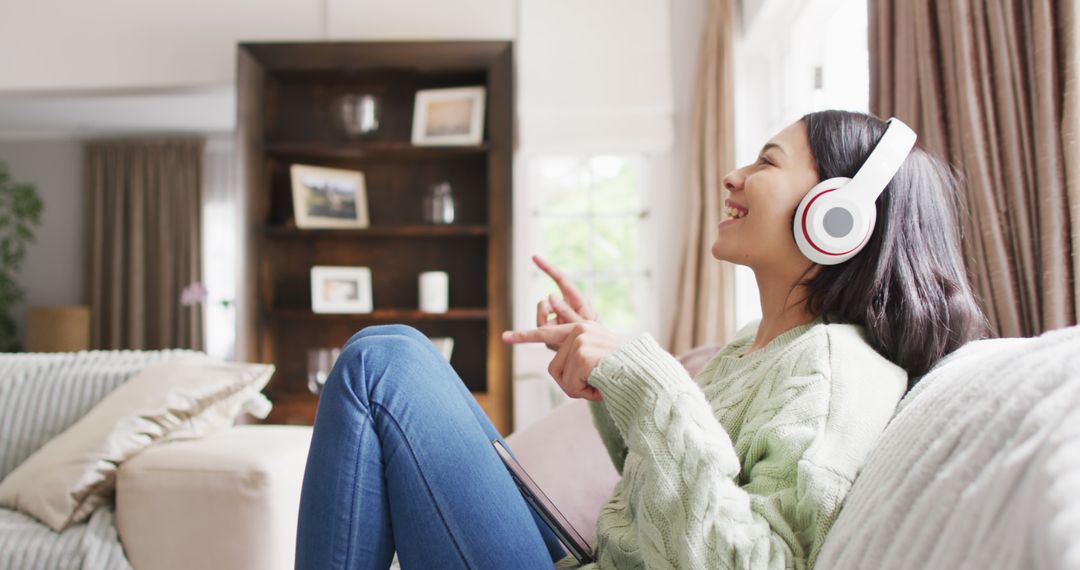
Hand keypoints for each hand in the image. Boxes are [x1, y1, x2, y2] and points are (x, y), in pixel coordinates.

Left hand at [502, 321, 628, 401]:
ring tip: (601, 385)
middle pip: (554, 368)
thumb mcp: (602, 364)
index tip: (504, 337)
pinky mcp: (581, 352)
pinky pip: (570, 385)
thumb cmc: (628, 373)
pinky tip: (602, 386)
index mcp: (583, 329)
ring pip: (561, 378)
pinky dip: (585, 393)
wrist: (648, 374)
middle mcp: (579, 330)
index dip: (524, 336)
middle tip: (594, 388)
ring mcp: (579, 339)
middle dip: (570, 385)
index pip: (547, 332)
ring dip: (579, 390)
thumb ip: (580, 364)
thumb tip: (564, 377)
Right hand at [532, 254, 598, 350]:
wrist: (595, 356)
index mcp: (576, 300)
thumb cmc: (595, 337)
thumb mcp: (584, 324)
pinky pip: (540, 330)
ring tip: (561, 338)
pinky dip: (546, 336)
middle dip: (544, 312)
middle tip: (551, 325)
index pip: (560, 279)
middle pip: (543, 302)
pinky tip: (558, 345)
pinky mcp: (551, 331)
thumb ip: (567, 312)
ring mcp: (557, 319)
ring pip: (539, 317)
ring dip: (545, 327)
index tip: (534, 256)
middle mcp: (564, 307)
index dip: (547, 267)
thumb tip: (550, 296)